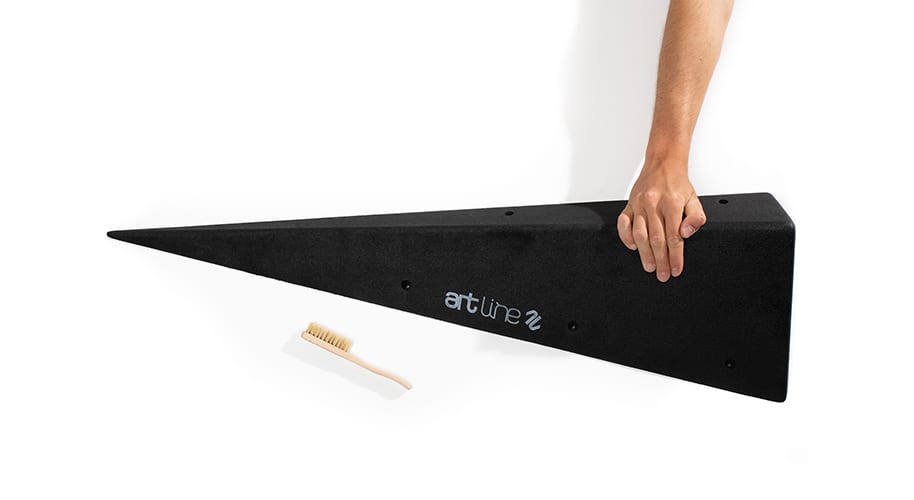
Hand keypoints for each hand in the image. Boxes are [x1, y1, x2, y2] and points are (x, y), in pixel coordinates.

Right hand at [616, 161, 705, 281]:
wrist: (663, 163)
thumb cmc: (677, 184)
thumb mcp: (694, 198)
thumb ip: (696, 217)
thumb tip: (687, 232)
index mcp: (673, 203)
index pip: (674, 236)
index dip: (675, 256)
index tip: (676, 269)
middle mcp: (654, 204)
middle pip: (656, 238)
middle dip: (660, 260)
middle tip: (663, 274)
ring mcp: (639, 204)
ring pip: (640, 234)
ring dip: (645, 253)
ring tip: (650, 266)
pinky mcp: (629, 204)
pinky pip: (623, 223)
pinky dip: (626, 238)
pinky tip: (634, 247)